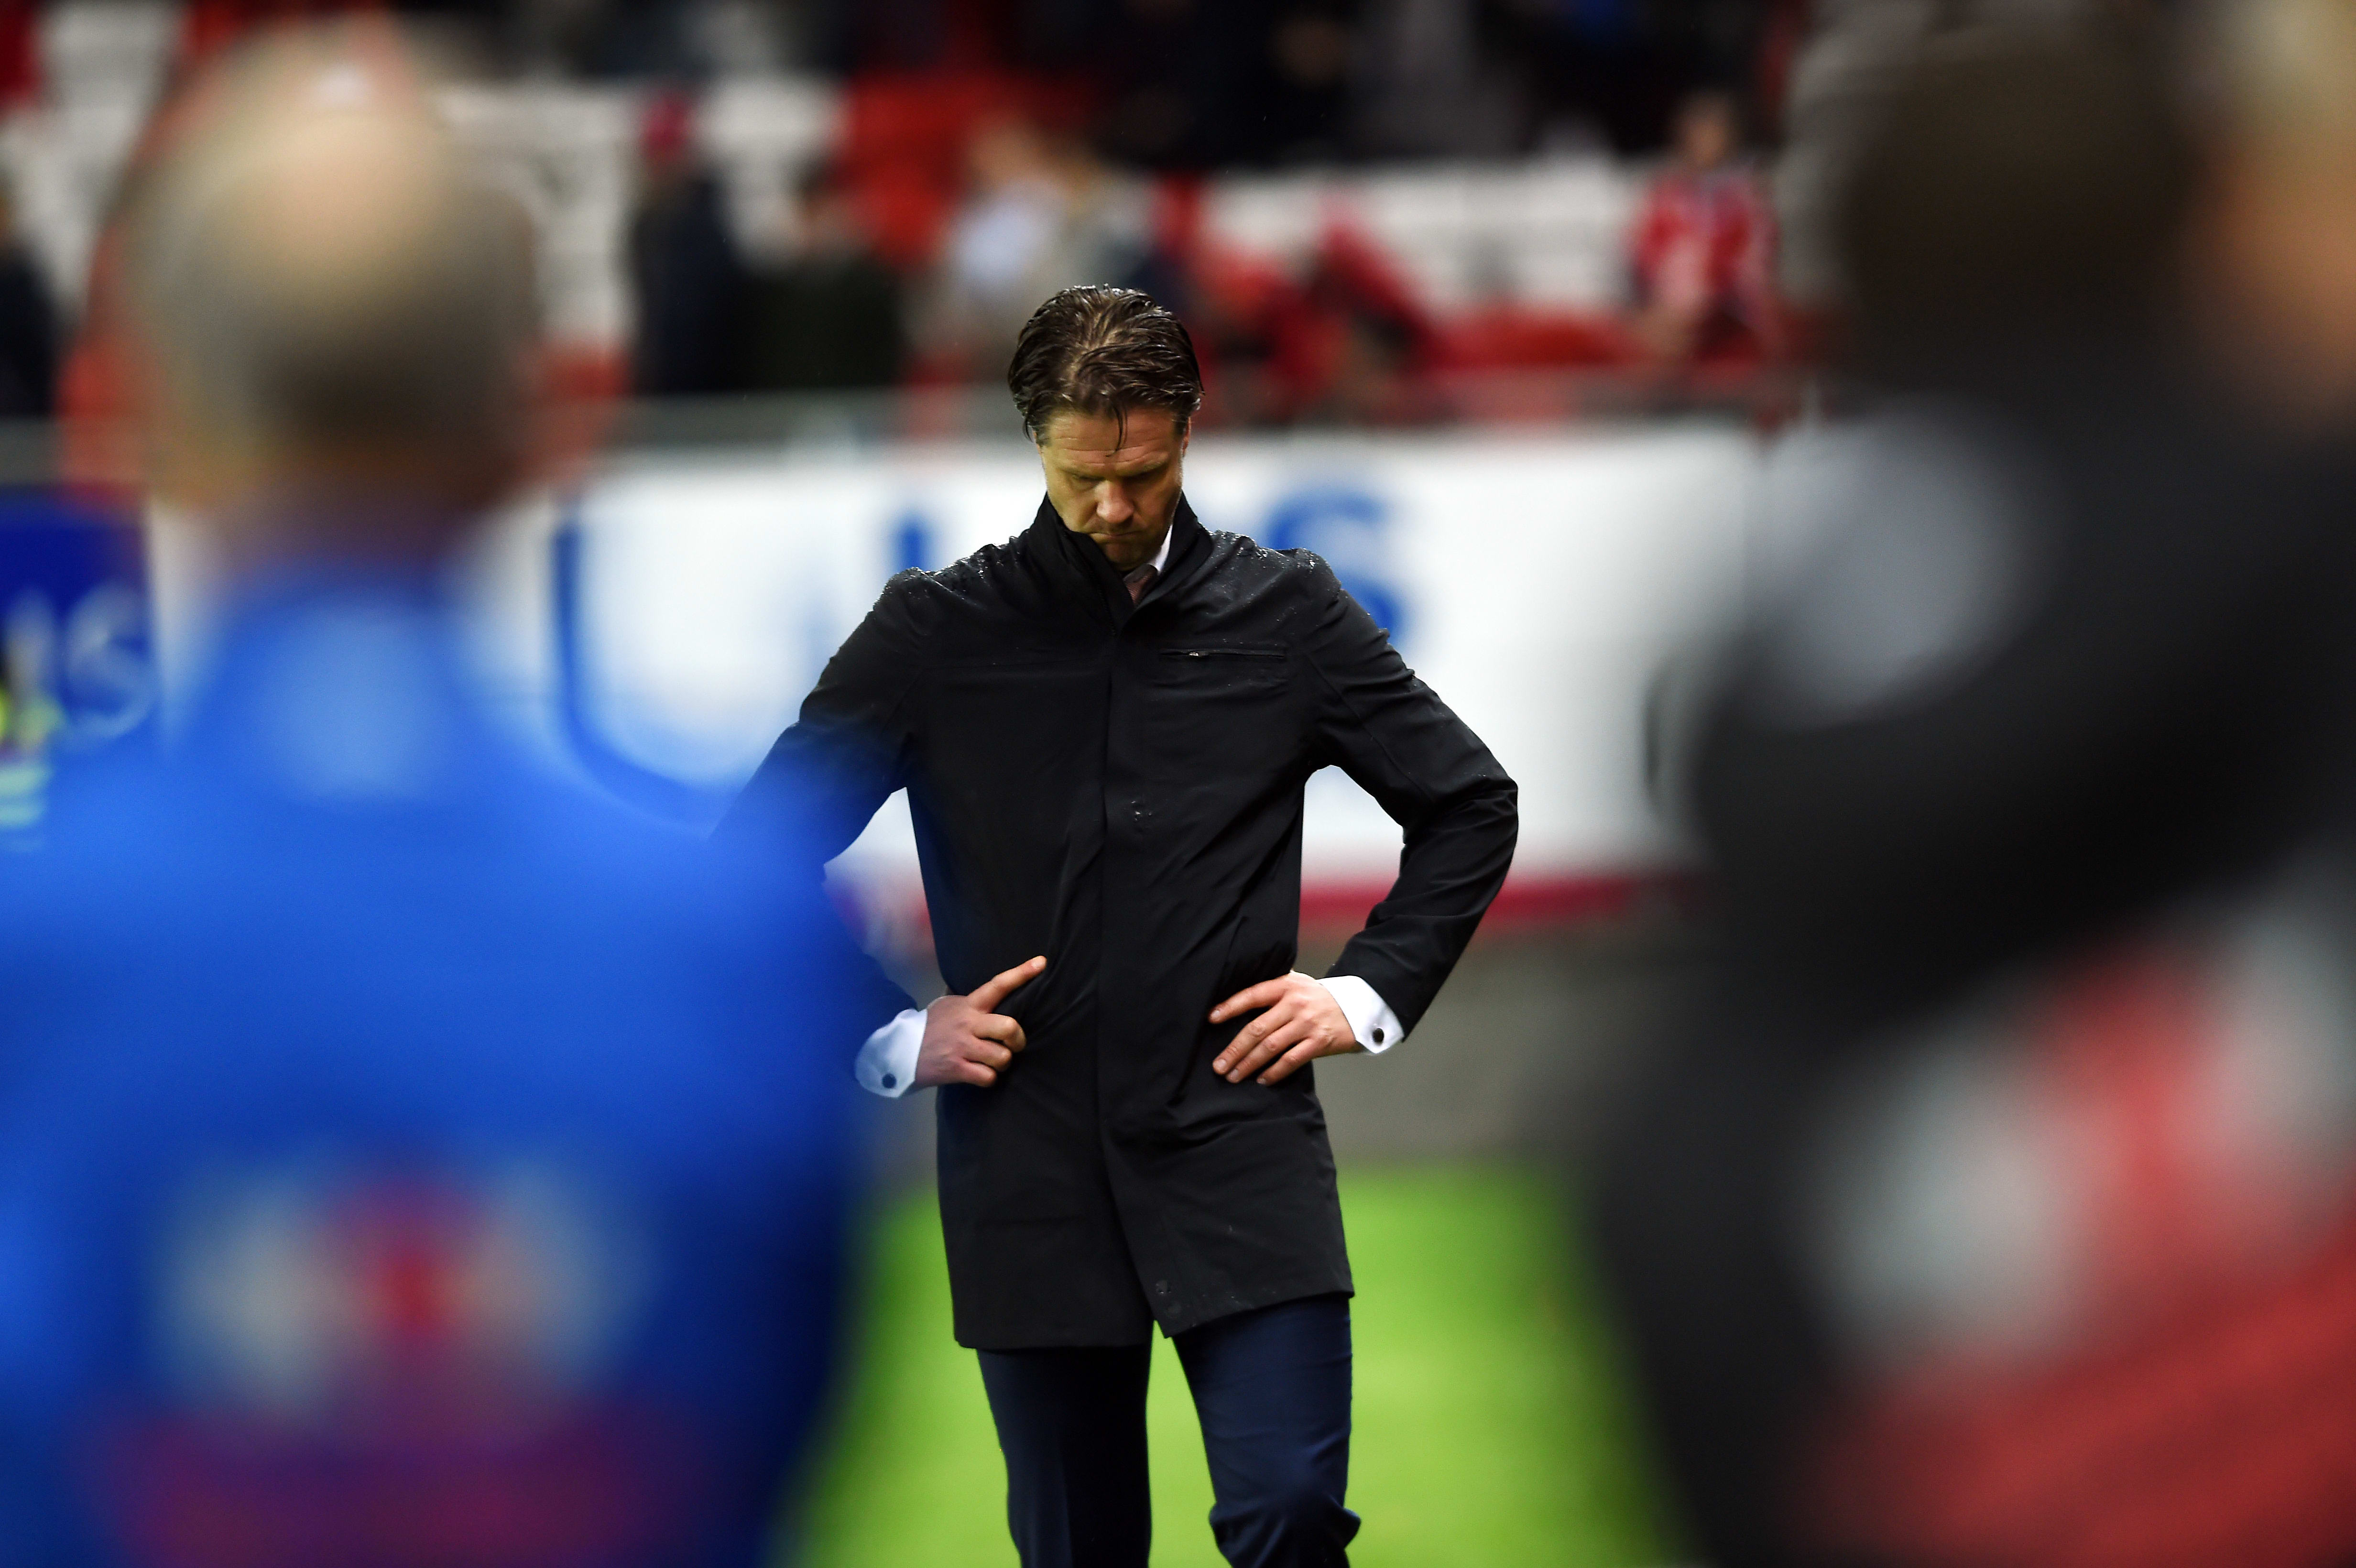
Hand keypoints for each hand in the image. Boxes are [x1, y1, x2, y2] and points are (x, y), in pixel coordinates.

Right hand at [915, 956, 1044, 1088]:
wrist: (900, 1050)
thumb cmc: (931, 1026)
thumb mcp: (949, 1005)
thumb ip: (971, 1001)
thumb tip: (995, 991)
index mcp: (969, 1005)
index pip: (998, 984)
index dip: (1021, 973)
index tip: (1041, 963)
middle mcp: (968, 1024)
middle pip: (1009, 1027)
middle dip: (1017, 1039)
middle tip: (1012, 1044)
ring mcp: (962, 1047)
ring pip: (1002, 1057)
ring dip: (1002, 1063)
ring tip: (991, 1061)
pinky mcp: (957, 1069)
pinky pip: (988, 1077)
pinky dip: (989, 1078)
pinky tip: (980, 1073)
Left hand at [1209, 971, 1358, 1085]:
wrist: (1358, 1008)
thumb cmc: (1318, 997)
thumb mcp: (1298, 983)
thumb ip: (1273, 988)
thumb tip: (1239, 996)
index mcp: (1286, 986)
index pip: (1253, 995)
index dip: (1231, 1007)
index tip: (1211, 1018)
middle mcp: (1295, 1004)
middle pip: (1258, 1028)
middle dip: (1235, 1049)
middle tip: (1219, 1066)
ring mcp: (1308, 1024)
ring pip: (1271, 1047)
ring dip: (1249, 1064)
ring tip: (1233, 1076)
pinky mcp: (1319, 1042)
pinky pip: (1291, 1060)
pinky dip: (1274, 1072)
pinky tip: (1261, 1079)